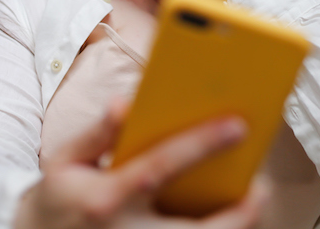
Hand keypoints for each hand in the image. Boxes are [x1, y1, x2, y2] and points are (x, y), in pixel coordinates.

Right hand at [14, 99, 264, 228]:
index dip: (200, 145)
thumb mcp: (66, 160)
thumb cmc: (58, 199)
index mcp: (105, 198)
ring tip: (253, 204)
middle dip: (237, 214)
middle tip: (262, 189)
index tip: (237, 125)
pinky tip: (228, 219)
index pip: (160, 167)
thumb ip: (98, 133)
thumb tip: (126, 103)